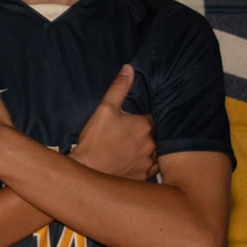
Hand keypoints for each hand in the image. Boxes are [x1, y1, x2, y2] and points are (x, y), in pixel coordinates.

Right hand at [69, 65, 157, 181]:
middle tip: (134, 134)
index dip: (147, 118)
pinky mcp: (143, 176)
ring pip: (158, 154)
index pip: (155, 118)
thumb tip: (129, 69)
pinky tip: (135, 162)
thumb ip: (119, 88)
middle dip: (149, 134)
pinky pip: (152, 170)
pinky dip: (147, 165)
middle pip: (159, 136)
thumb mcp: (104, 109)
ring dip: (151, 151)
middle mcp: (151, 145)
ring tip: (135, 148)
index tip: (138, 120)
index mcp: (145, 126)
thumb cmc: (94, 142)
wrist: (87, 170)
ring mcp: (148, 162)